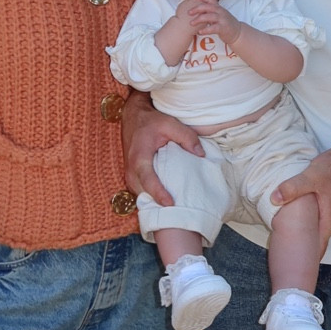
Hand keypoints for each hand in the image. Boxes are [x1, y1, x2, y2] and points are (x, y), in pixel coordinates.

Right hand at [121, 92, 204, 206]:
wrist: (132, 116)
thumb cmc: (150, 121)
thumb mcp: (170, 123)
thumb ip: (187, 137)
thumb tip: (201, 155)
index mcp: (140, 157)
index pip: (148, 180)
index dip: (158, 193)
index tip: (170, 204)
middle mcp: (131, 168)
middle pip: (143, 192)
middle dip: (157, 203)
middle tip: (177, 213)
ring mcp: (129, 174)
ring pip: (141, 194)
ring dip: (153, 201)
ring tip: (172, 209)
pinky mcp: (131, 176)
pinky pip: (140, 191)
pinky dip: (151, 196)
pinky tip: (165, 199)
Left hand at [185, 0, 239, 43]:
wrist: (237, 32)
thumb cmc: (225, 23)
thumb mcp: (219, 13)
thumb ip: (210, 9)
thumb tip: (198, 6)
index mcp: (218, 7)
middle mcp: (221, 12)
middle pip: (208, 7)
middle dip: (197, 8)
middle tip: (188, 12)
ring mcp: (222, 19)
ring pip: (210, 17)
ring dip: (199, 19)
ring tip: (191, 23)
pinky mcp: (223, 28)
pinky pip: (213, 28)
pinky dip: (206, 30)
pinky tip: (199, 32)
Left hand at [270, 136, 330, 253]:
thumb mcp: (311, 177)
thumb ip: (292, 188)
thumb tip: (274, 199)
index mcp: (328, 223)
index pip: (315, 250)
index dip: (302, 258)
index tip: (286, 263)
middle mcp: (330, 223)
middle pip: (313, 243)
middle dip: (297, 249)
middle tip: (278, 252)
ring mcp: (329, 215)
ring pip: (312, 231)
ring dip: (300, 235)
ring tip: (280, 238)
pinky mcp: (326, 207)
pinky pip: (313, 221)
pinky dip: (303, 224)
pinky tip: (290, 220)